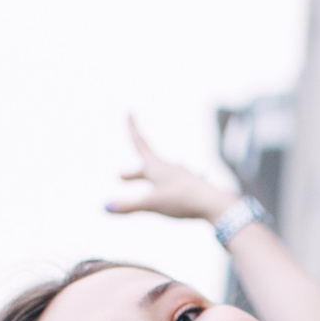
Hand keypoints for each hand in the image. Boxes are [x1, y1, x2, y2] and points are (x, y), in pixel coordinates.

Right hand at [106, 115, 238, 222]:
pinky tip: (198, 176)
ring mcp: (184, 178)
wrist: (215, 204)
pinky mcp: (195, 189)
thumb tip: (104, 207)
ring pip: (165, 175)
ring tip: (154, 179)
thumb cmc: (182, 200)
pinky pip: (184, 185)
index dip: (133, 129)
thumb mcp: (152, 204)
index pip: (141, 144)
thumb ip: (128, 206)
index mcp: (157, 167)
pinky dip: (180, 185)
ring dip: (155, 178)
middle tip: (121, 176)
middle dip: (133, 173)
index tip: (130, 112)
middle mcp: (170, 169)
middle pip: (148, 167)